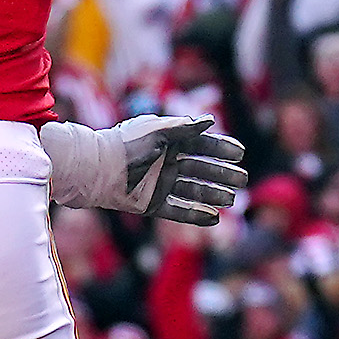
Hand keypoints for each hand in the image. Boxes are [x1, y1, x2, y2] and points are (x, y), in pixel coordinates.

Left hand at [43, 115, 244, 224]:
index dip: (221, 148)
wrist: (96, 170)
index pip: (202, 144)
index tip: (239, 153)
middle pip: (201, 169)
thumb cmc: (126, 145)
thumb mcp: (157, 131)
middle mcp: (166, 162)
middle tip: (242, 179)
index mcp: (169, 142)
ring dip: (213, 194)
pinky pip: (178, 211)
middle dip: (222, 174)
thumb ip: (184, 127)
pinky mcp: (152, 204)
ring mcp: (159, 184)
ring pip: (193, 190)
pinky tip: (214, 218)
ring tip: (231, 199)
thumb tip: (211, 121)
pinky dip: (196, 215)